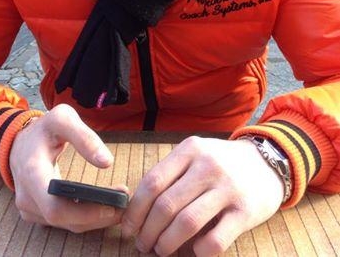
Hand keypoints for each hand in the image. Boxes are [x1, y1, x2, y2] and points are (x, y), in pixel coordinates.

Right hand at [9, 104, 125, 231]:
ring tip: (120, 203)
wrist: (20, 141)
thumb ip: (85, 137)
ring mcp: (29, 207)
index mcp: (32, 173)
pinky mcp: (35, 212)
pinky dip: (85, 216)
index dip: (86, 212)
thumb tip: (107, 162)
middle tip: (124, 204)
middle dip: (97, 216)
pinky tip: (103, 205)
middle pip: (65, 220)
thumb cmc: (43, 129)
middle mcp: (27, 196)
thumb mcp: (62, 119)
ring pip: (66, 224)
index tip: (114, 202)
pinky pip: (63, 221)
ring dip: (95, 217)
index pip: (56, 207)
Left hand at [121, 136, 284, 255]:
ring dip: (167, 243)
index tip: (129, 228)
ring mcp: (228, 188)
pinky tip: (193, 251)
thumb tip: (138, 209)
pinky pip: (215, 240)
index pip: (153, 182)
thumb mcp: (196, 155)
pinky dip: (198, 251)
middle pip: (166, 205)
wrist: (268, 162)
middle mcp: (207, 166)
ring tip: (160, 250)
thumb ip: (171, 174)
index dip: (136, 209)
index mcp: (190, 150)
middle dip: (148, 231)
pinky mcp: (245, 212)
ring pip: (187, 223)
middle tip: (142, 245)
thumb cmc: (222, 163)